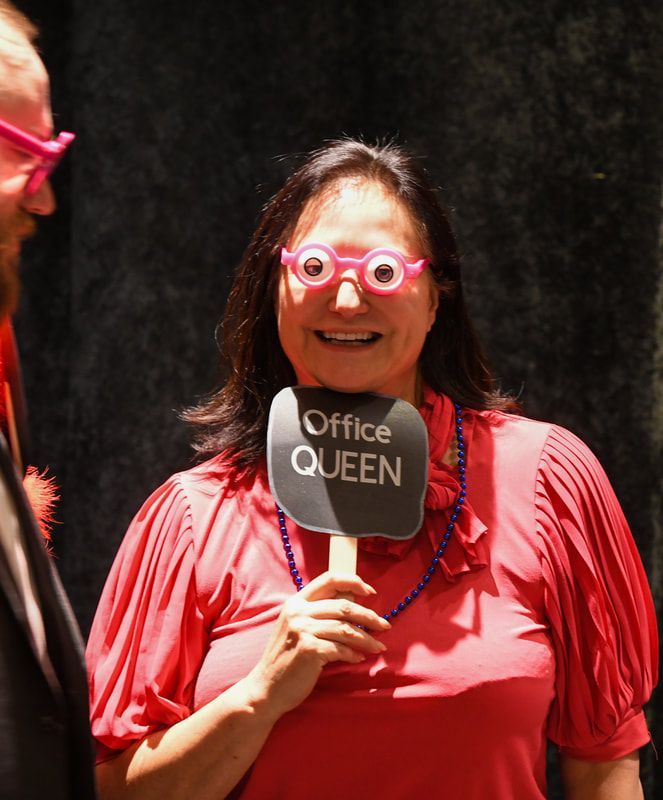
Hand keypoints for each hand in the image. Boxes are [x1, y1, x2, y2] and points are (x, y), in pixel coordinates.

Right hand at [245, 571, 390, 718]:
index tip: (370, 592)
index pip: (329, 579)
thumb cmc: (287, 657)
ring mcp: (302, 630)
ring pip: (346, 628)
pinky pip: (340, 649)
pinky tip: (358, 658)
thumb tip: (353, 600)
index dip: (353, 582)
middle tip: (384, 626)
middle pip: (344, 606)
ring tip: (378, 647)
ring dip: (367, 639)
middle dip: (369, 616)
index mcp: (296, 602)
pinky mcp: (309, 650)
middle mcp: (298, 612)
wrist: (266, 688)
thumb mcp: (297, 627)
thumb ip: (319, 612)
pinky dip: (353, 654)